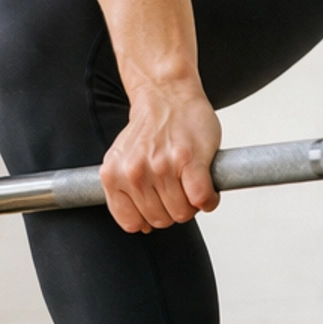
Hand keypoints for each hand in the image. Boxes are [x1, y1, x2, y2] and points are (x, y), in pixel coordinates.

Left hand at [100, 82, 221, 232]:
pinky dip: (208, 199)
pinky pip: (202, 199)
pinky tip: (205, 185)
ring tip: (188, 182)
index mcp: (114, 175)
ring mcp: (162, 166)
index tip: (157, 203)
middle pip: (161, 221)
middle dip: (173, 209)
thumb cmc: (150, 130)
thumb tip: (141, 227)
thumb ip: (125, 192)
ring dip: (192, 203)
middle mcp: (134, 172)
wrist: (167, 95)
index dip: (149, 218)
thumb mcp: (121, 161)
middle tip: (177, 187)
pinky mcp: (190, 161)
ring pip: (183, 213)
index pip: (132, 223)